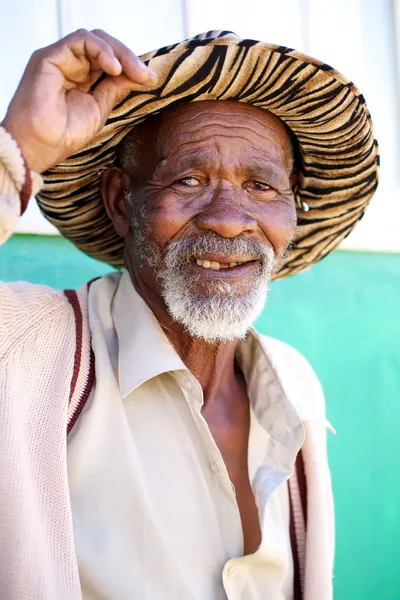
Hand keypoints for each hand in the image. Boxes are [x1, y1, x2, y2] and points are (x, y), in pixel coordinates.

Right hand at [1, 29, 156, 173]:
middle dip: (129, 59)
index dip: (130, 67)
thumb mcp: (99, 108)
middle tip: (148, 76)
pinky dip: (102, 51)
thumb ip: (114, 88)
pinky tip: (114, 68)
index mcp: (79, 78)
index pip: (107, 61)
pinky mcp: (50, 56)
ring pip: (94, 41)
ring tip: (135, 72)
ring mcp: (59, 59)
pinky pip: (81, 40)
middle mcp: (69, 65)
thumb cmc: (63, 134)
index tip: (151, 81)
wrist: (40, 146)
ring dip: (120, 54)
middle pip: (103, 48)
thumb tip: (139, 75)